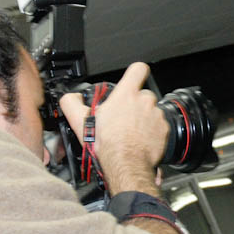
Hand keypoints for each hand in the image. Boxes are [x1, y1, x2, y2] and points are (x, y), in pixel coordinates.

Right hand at [58, 62, 167, 192]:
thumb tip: (69, 98)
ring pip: (152, 111)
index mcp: (126, 94)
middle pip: (144, 94)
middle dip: (136, 104)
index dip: (135, 73)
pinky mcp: (164, 129)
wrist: (126, 163)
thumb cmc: (108, 144)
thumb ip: (71, 103)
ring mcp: (156, 115)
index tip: (133, 79)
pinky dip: (153, 132)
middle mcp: (145, 101)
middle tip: (125, 118)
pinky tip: (142, 140)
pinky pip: (160, 126)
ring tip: (132, 132)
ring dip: (144, 119)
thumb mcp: (80, 121)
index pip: (138, 69)